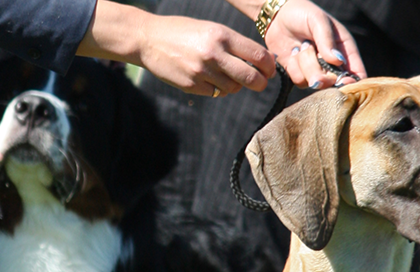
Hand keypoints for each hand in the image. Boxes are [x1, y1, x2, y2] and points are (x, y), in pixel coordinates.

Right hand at [142, 14, 276, 94]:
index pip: (258, 55)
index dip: (269, 66)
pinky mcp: (191, 85)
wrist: (149, 39)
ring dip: (236, 86)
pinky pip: (215, 93)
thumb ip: (233, 44)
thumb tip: (259, 60)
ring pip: (233, 88)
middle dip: (260, 83)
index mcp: (222, 35)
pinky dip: (218, 89)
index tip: (270, 70)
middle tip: (261, 83)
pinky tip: (210, 79)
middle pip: (250, 77)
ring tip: (229, 77)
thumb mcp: (210, 29)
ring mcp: (202, 72)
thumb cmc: (183, 32)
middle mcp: (214, 54)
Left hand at [260, 0, 365, 86]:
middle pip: (334, 83)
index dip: (352, 81)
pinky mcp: (300, 75)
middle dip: (323, 74)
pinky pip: (300, 81)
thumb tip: (338, 61)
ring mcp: (316, 71)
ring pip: (316, 82)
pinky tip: (293, 54)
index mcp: (344, 49)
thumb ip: (327, 40)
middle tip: (311, 52)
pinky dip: (294, 68)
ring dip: (305, 65)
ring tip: (302, 46)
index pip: (357, 72)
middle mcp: (333, 63)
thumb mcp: (318, 20)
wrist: (277, 16)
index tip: (343, 81)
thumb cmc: (302, 13)